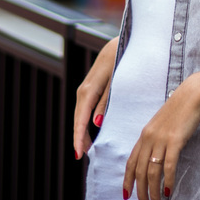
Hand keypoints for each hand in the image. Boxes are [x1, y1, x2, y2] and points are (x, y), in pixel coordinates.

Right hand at [73, 37, 117, 159]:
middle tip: (82, 157)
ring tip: (86, 148)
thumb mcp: (116, 81)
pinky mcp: (90, 88)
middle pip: (78, 118)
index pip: (81, 118)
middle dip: (79, 137)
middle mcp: (83, 90)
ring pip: (80, 114)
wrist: (119, 42)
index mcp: (89, 90)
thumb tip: (95, 122)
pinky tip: (90, 130)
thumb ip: (106, 101)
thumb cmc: (121, 60)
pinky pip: (84, 108)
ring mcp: (85, 88)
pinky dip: (85, 121)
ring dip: (82, 131)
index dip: (79, 137)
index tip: (79, 154)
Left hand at [123, 70, 199, 199]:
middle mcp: (149, 137)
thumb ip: (156, 139)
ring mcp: (161, 139)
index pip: (131, 161)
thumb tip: (154, 157)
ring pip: (152, 171)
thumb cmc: (180, 109)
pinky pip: (168, 165)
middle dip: (140, 190)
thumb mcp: (162, 125)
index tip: (126, 194)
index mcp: (145, 134)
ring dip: (153, 190)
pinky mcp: (175, 140)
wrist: (194, 94)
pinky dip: (167, 180)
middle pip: (140, 170)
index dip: (127, 180)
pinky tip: (168, 191)